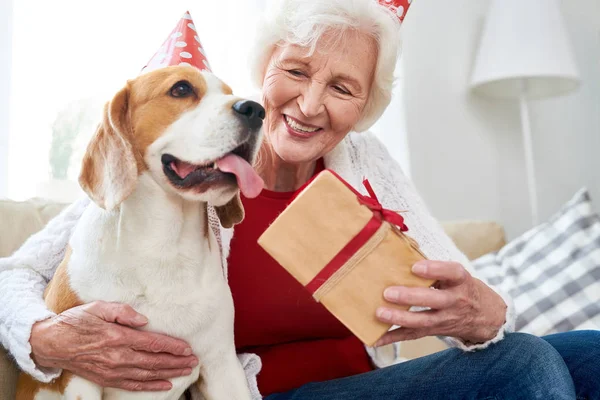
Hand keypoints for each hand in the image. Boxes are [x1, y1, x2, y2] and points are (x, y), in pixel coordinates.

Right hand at [30, 301, 198, 390]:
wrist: (52, 343)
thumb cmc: (76, 322)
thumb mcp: (99, 307)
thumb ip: (123, 311)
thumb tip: (145, 320)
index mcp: (118, 337)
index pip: (153, 343)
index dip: (173, 347)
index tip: (188, 348)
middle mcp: (118, 356)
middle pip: (155, 361)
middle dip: (177, 361)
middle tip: (194, 361)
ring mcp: (113, 370)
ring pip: (148, 374)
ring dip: (169, 373)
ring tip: (186, 371)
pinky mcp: (107, 378)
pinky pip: (133, 384)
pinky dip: (151, 386)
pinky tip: (165, 385)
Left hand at [374, 260, 506, 346]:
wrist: (486, 316)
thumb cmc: (464, 288)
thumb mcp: (457, 274)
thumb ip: (436, 267)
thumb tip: (404, 250)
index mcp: (461, 280)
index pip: (452, 272)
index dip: (434, 269)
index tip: (415, 267)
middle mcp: (456, 300)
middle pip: (434, 300)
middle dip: (410, 297)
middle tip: (388, 292)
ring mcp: (446, 318)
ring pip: (423, 321)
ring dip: (399, 318)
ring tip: (380, 313)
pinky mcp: (435, 331)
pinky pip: (413, 335)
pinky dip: (394, 337)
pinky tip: (377, 338)